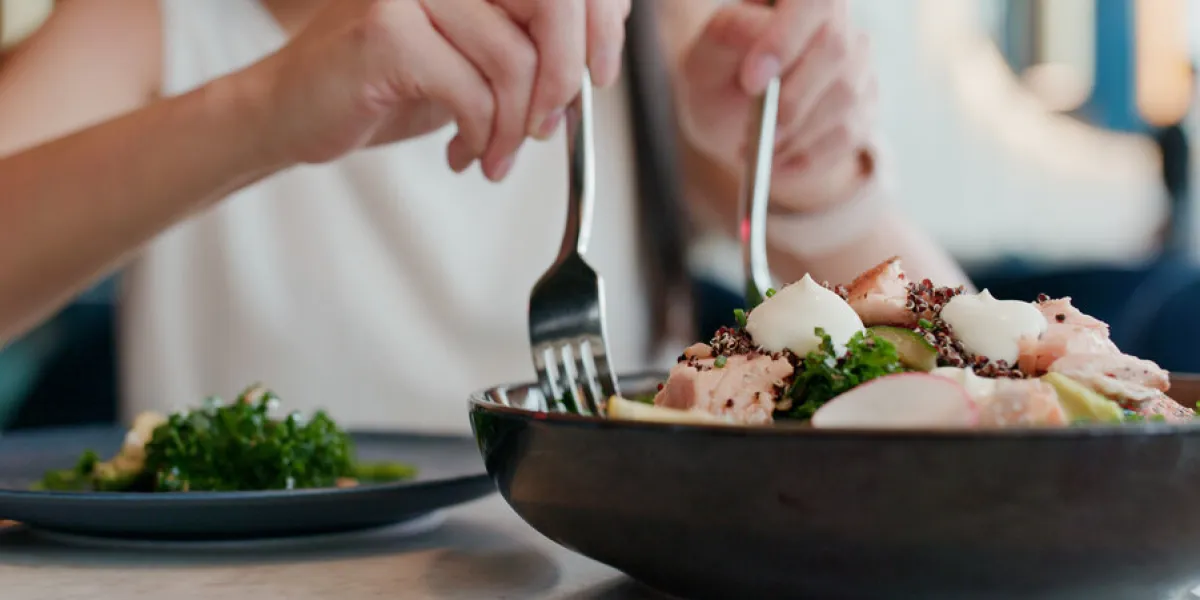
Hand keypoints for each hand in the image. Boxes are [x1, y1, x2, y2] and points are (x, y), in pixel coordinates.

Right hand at [250, 0, 630, 180]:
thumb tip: (599, 49)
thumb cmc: (387, 84)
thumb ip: (529, 42)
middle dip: (563, 80)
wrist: (294, 112)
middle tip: (549, 128)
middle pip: (552, 4)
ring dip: (517, 127)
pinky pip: (474, 93)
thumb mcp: (475, 58)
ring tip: (496, 153)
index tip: (600, 77)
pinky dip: (483, 136)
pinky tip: (466, 154)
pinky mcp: (388, 32)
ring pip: (515, 61)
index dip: (600, 23)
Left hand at [676, 0, 876, 210]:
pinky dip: (808, 155)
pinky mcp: (865, 107)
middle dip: (791, 99)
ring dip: (797, 133)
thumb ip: (727, 36)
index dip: (786, 38)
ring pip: (846, 95)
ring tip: (760, 148)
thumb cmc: (718, 82)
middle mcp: (837, 22)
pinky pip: (849, 132)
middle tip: (756, 132)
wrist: (733, 127)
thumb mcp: (704, 59)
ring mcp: (858, 64)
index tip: (751, 82)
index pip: (814, 0)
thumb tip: (761, 33)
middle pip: (836, 48)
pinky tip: (779, 162)